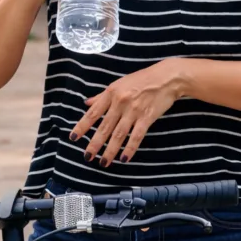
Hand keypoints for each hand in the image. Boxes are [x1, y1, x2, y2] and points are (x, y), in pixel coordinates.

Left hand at [69, 59, 184, 166]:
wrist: (167, 78)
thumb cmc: (142, 79)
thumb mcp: (119, 84)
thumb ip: (102, 96)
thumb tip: (87, 103)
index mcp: (111, 93)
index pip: (93, 113)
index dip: (82, 126)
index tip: (73, 138)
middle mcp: (120, 102)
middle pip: (104, 127)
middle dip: (94, 144)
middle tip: (87, 157)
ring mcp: (134, 111)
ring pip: (119, 134)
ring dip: (110, 150)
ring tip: (103, 162)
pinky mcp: (147, 117)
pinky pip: (136, 136)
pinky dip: (129, 149)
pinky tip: (124, 159)